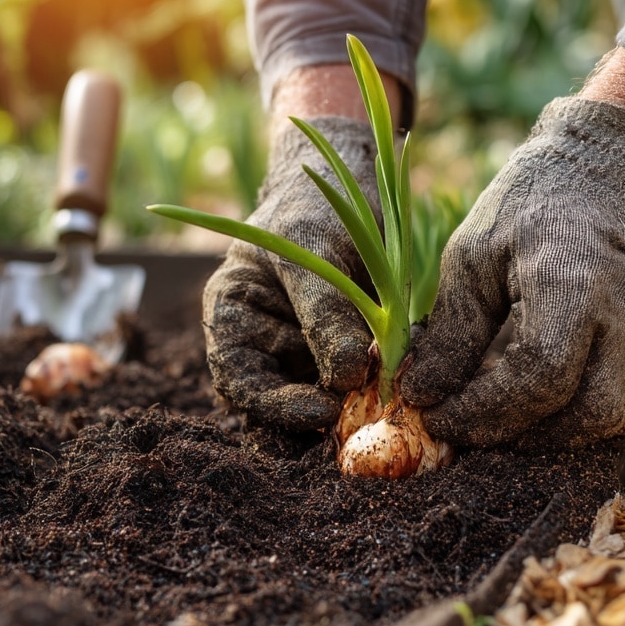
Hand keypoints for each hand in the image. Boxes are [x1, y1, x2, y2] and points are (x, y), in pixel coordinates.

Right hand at [203, 116, 377, 429]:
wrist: (348, 181)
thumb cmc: (314, 207)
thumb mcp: (314, 249)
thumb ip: (325, 312)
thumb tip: (348, 378)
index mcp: (231, 317)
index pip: (239, 378)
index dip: (272, 405)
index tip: (321, 411)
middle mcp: (259, 345)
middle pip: (269, 409)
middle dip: (306, 432)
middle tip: (351, 444)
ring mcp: (298, 356)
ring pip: (308, 412)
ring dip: (339, 429)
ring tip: (375, 436)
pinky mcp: (337, 360)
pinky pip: (347, 395)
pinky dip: (366, 408)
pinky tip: (393, 415)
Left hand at [400, 96, 624, 449]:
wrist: (615, 169)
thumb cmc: (532, 205)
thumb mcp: (473, 256)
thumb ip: (452, 332)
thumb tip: (420, 394)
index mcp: (573, 286)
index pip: (536, 378)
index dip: (482, 411)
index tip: (436, 417)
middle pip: (587, 414)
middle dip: (518, 434)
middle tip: (465, 428)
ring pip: (609, 418)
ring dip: (548, 433)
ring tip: (493, 420)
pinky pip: (621, 401)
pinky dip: (572, 414)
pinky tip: (529, 404)